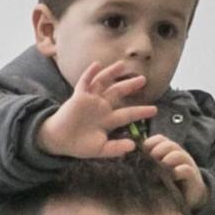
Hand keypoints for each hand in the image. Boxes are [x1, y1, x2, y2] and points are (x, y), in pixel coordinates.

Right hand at [37, 61, 156, 158]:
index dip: (141, 111)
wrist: (60, 141)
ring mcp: (90, 100)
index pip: (128, 113)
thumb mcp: (101, 150)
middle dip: (130, 85)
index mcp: (108, 120)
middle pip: (118, 92)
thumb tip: (133, 146)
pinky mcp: (79, 96)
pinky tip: (97, 65)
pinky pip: (85, 82)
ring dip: (112, 73)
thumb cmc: (79, 145)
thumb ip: (116, 148)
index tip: (155, 110)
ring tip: (122, 65)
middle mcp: (101, 107)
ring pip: (103, 83)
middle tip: (143, 79)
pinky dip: (90, 73)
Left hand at [144, 133, 208, 208]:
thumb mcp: (154, 172)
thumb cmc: (167, 184)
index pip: (158, 139)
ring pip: (176, 155)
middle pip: (167, 145)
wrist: (188, 198)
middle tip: (150, 163)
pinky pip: (186, 170)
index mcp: (167, 150)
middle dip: (157, 152)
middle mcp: (178, 154)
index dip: (149, 144)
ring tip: (160, 170)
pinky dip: (177, 172)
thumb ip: (145, 163)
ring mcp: (186, 164)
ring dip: (167, 161)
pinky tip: (171, 177)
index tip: (142, 154)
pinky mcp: (193, 176)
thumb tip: (127, 159)